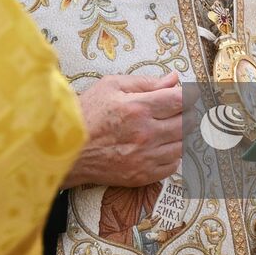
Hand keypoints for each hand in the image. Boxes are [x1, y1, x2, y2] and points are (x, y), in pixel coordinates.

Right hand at [62, 72, 184, 188]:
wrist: (66, 151)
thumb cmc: (86, 114)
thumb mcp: (111, 86)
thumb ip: (146, 82)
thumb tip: (173, 79)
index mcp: (138, 108)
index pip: (180, 100)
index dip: (190, 95)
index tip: (189, 94)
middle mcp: (145, 134)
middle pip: (186, 122)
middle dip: (189, 112)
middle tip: (181, 109)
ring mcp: (145, 157)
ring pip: (183, 145)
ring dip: (182, 134)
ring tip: (171, 126)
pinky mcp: (142, 175)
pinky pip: (172, 165)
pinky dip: (173, 154)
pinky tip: (162, 145)